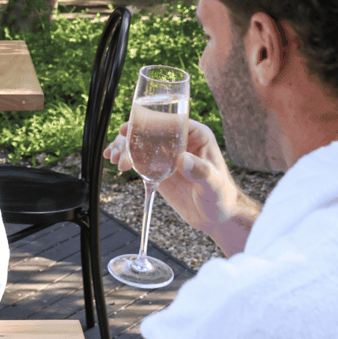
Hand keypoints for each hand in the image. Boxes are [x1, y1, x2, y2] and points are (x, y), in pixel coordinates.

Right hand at [104, 119, 260, 256]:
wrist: (216, 217)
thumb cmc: (222, 198)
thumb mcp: (213, 185)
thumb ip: (201, 171)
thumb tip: (182, 159)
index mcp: (196, 135)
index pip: (170, 121)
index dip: (148, 122)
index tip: (130, 129)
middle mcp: (179, 140)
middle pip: (150, 129)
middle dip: (130, 138)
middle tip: (120, 155)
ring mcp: (167, 153)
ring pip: (140, 141)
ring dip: (124, 146)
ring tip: (116, 161)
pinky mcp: (157, 167)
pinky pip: (138, 156)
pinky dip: (125, 156)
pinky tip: (115, 161)